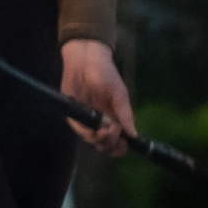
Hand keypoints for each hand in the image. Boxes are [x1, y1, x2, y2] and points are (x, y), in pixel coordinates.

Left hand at [61, 38, 136, 155]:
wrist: (86, 60)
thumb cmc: (106, 74)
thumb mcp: (120, 94)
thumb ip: (125, 114)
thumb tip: (134, 135)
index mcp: (115, 118)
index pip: (118, 141)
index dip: (121, 147)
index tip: (124, 143)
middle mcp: (101, 122)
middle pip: (105, 144)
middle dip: (110, 144)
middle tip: (113, 132)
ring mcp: (87, 119)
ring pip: (92, 140)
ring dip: (100, 140)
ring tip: (104, 130)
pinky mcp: (74, 114)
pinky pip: (79, 129)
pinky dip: (86, 133)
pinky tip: (94, 130)